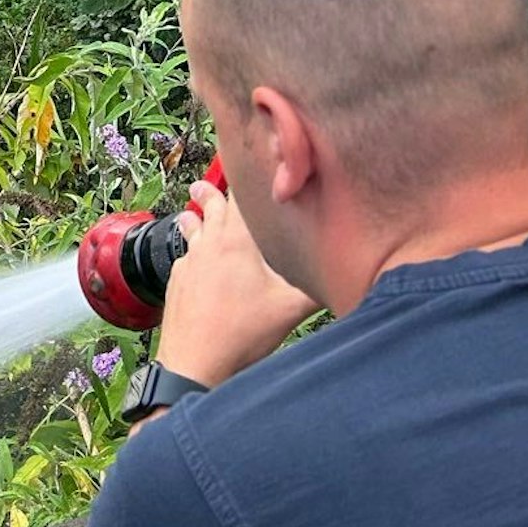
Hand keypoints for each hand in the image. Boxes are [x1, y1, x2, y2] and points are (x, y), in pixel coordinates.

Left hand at [153, 180, 319, 388]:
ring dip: (196, 218)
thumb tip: (352, 275)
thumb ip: (319, 287)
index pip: (239, 196)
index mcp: (236, 241)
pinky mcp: (176, 283)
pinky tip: (197, 263)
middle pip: (209, 206)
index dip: (246, 178)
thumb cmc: (241, 333)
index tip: (251, 163)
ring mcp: (188, 263)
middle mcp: (208, 244)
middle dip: (211, 191)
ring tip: (192, 212)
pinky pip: (185, 258)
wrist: (194, 362)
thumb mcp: (291, 309)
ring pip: (192, 229)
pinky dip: (192, 252)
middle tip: (206, 183)